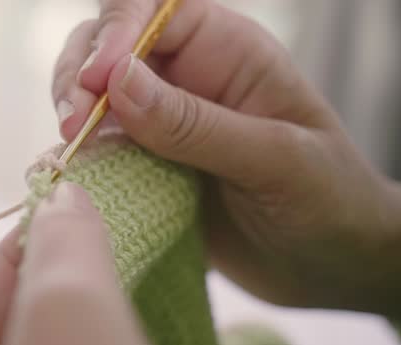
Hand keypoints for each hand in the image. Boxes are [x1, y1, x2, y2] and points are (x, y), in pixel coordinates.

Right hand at [53, 0, 400, 315]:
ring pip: (94, 97)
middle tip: (73, 124)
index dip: (116, 34)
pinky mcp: (146, 169)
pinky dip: (77, 159)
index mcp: (227, 52)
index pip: (154, 13)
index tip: (97, 81)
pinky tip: (71, 173)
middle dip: (80, 74)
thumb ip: (195, 123)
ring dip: (72, 114)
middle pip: (108, 46)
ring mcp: (161, 125)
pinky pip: (99, 150)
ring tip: (70, 148)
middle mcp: (187, 80)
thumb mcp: (274, 159)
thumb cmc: (327, 200)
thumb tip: (117, 82)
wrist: (330, 265)